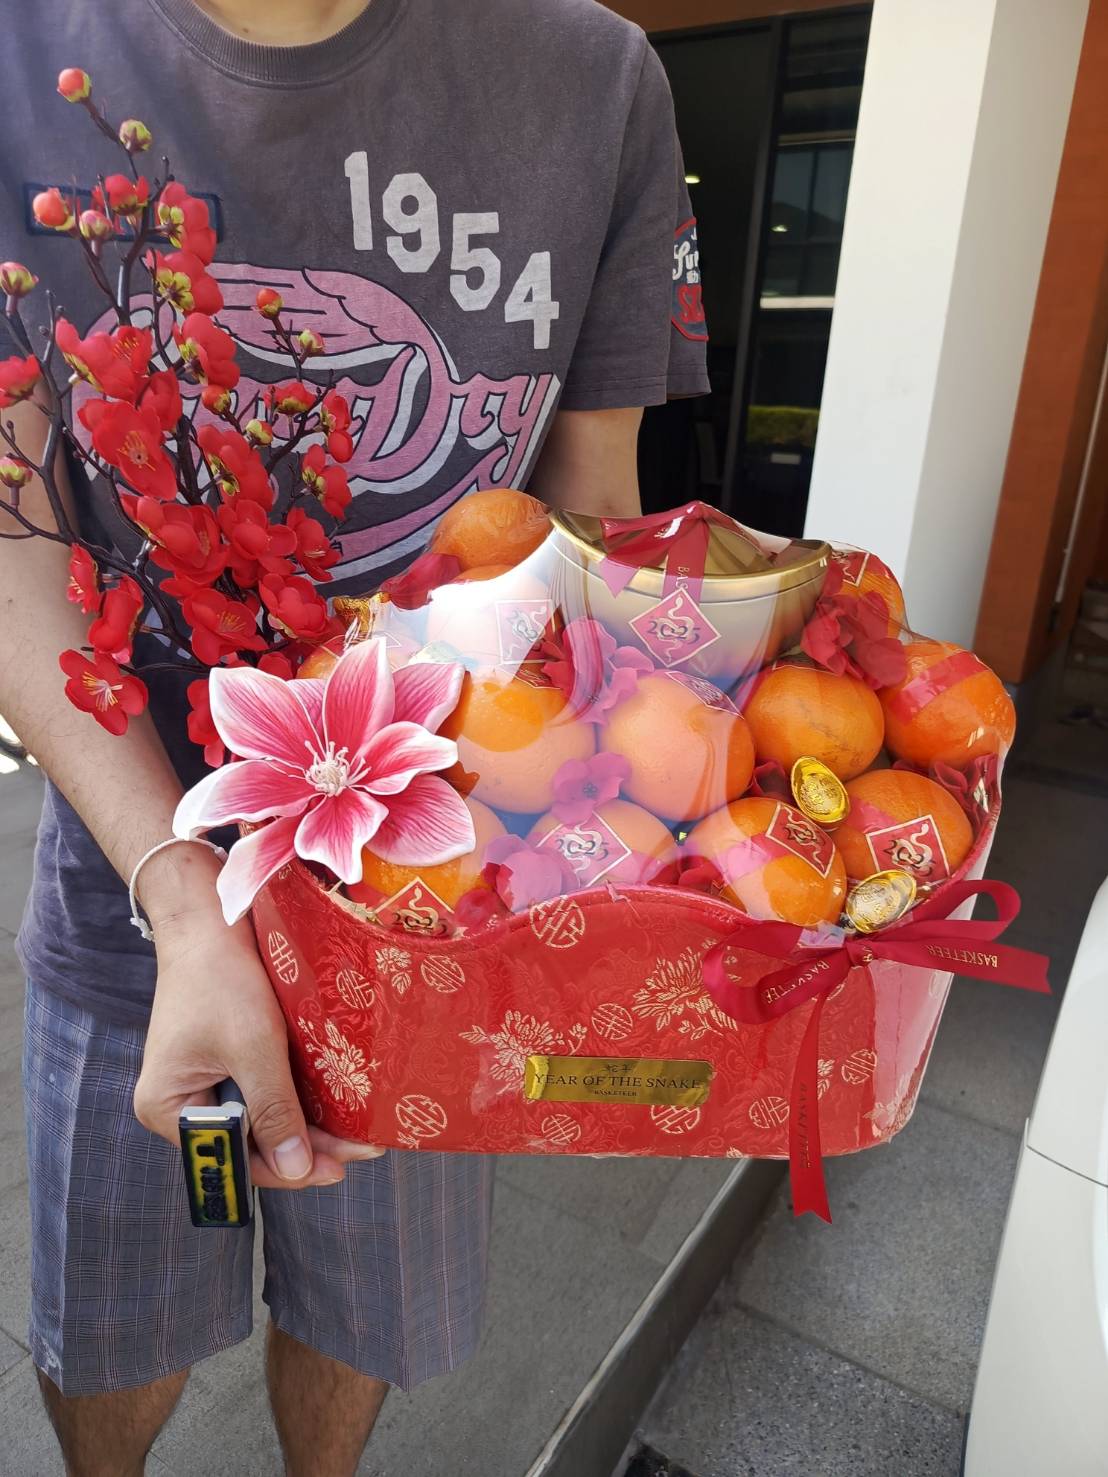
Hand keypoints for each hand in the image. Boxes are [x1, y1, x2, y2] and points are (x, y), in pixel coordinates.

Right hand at [134, 858, 382, 1188]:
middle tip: (364, 1149)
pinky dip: (300, 1097)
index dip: (284, 1169)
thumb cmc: (221, 977)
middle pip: (250, 1142)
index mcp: (168, 1108)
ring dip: (309, 1125)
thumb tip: (297, 1171)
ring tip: (360, 1133)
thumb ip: (274, 1110)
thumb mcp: (252, 1047)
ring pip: (264, 1117)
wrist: (211, 915)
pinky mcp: (229, 1057)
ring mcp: (206, 1079)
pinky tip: (339, 1105)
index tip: (337, 1170)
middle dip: (306, 1147)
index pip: (230, 1158)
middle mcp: (183, 1101)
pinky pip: (266, 1089)